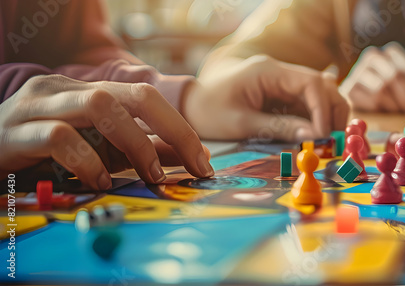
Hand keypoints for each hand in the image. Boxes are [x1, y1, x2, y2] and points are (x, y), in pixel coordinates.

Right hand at [0, 75, 213, 188]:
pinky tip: (98, 181)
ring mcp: (37, 107)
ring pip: (99, 107)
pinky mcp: (15, 132)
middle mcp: (64, 90)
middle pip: (130, 95)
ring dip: (133, 144)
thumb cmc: (39, 150)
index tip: (203, 162)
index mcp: (87, 90)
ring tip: (148, 175)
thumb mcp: (96, 147)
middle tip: (189, 167)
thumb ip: (139, 149)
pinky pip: (60, 137)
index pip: (146, 96)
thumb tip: (189, 156)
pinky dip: (87, 161)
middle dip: (170, 130)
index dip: (180, 128)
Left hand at [188, 55, 350, 141]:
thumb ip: (278, 128)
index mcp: (268, 71)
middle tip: (335, 141)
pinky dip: (318, 121)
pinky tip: (319, 139)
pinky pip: (309, 106)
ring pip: (321, 96)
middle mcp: (281, 73)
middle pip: (323, 86)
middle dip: (334, 113)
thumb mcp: (240, 123)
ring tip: (329, 142)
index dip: (323, 110)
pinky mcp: (283, 96)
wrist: (189, 104)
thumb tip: (313, 136)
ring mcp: (284, 84)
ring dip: (330, 117)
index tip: (324, 135)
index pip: (311, 84)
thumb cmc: (208, 111)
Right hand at [338, 42, 404, 113]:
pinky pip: (368, 99)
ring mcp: (358, 70)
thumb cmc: (394, 94)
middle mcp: (373, 55)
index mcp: (392, 52)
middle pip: (396, 77)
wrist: (364, 101)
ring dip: (394, 105)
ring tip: (399, 113)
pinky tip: (383, 112)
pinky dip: (379, 109)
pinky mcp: (348, 88)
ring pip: (381, 88)